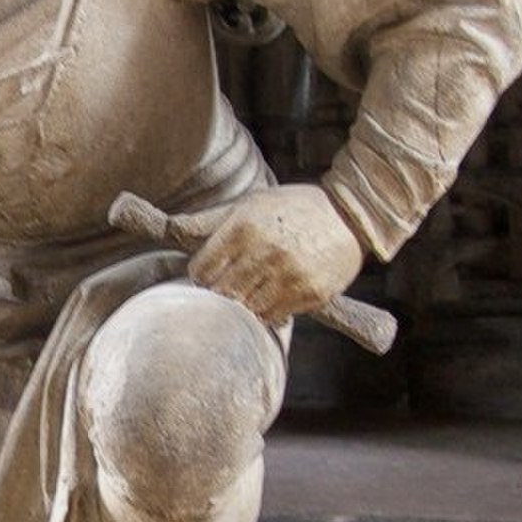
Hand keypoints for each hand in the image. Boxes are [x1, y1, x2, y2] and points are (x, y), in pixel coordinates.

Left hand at [182, 184, 363, 326]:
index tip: (209, 273)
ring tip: (251, 290)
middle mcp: (264, 253)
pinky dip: (267, 312)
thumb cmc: (293, 208)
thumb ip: (209, 221)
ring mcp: (288, 276)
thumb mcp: (250, 203)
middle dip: (220, 292)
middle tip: (228, 286)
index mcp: (243, 228)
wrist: (351, 215)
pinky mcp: (310, 294)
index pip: (201, 270)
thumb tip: (170, 228)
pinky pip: (273, 317)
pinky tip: (272, 296)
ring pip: (245, 309)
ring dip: (244, 304)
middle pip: (221, 294)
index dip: (201, 274)